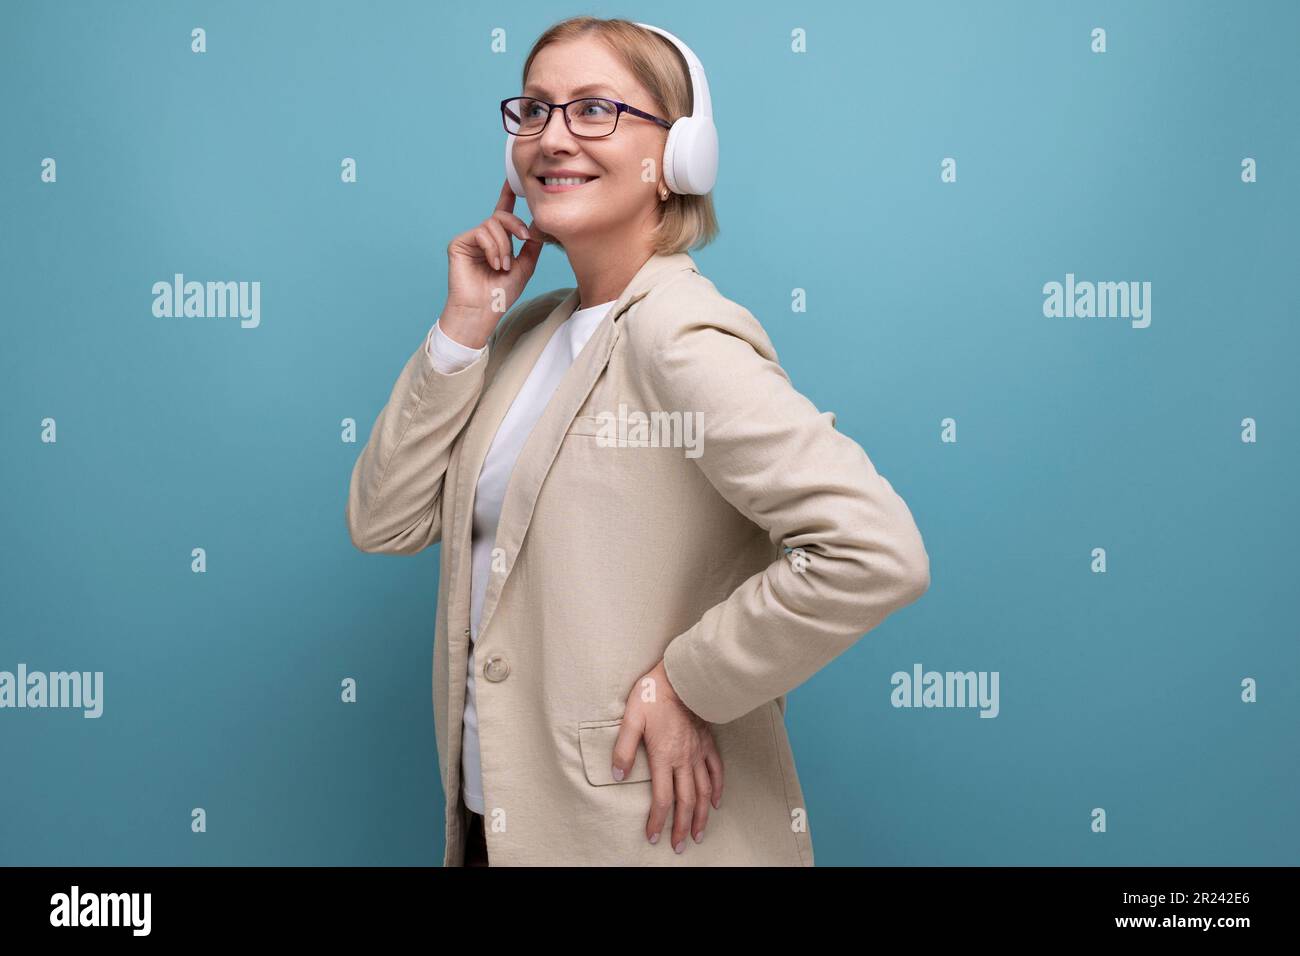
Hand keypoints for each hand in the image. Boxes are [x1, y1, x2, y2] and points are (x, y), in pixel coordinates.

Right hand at [441, 178, 543, 347]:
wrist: (482, 311)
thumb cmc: (501, 294)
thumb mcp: (525, 267)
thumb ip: (531, 246)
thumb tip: (537, 225)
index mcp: (498, 242)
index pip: (503, 214)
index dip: (507, 196)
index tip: (513, 180)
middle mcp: (483, 238)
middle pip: (501, 216)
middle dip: (516, 226)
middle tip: (524, 240)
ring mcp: (470, 240)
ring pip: (493, 225)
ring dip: (504, 246)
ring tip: (502, 266)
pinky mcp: (459, 243)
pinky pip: (481, 232)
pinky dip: (492, 248)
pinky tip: (493, 264)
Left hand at [613, 659, 723, 852]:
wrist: (682, 677)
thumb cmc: (653, 695)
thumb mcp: (631, 718)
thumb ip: (623, 748)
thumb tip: (617, 774)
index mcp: (664, 757)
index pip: (662, 798)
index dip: (658, 820)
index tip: (654, 836)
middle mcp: (684, 759)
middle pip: (686, 801)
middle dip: (681, 827)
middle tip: (678, 846)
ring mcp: (698, 752)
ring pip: (704, 792)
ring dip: (701, 816)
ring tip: (698, 834)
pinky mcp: (707, 742)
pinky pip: (716, 770)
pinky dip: (717, 789)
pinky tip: (716, 802)